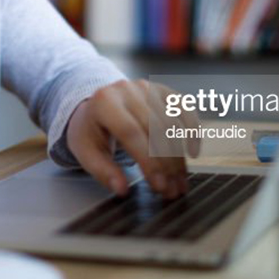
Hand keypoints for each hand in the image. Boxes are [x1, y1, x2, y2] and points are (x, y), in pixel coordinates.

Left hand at [66, 79, 199, 198]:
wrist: (95, 107)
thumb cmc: (91, 131)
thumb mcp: (85, 151)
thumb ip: (102, 171)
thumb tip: (121, 189)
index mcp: (103, 102)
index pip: (130, 131)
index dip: (148, 160)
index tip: (158, 185)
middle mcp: (126, 90)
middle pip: (155, 128)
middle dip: (166, 163)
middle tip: (171, 190)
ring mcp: (146, 88)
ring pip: (172, 122)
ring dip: (179, 156)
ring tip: (179, 181)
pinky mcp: (162, 90)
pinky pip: (184, 109)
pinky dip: (192, 131)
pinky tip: (192, 153)